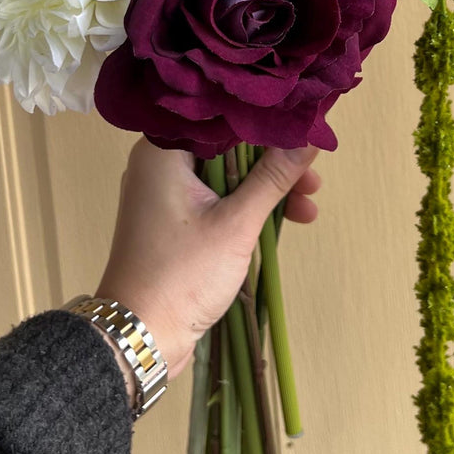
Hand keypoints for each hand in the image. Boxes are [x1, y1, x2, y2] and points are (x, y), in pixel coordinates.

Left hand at [96, 139, 320, 378]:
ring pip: (226, 174)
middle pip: (228, 147)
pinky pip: (217, 198)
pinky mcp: (175, 219)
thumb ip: (273, 177)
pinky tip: (286, 218)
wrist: (140, 335)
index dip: (266, 124)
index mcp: (162, 150)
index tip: (304, 131)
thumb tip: (308, 138)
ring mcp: (165, 192)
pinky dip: (247, 206)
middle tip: (312, 177)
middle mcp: (159, 163)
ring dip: (266, 188)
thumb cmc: (181, 274)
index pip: (222, 118)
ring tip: (308, 204)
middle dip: (273, 162)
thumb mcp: (236, 224)